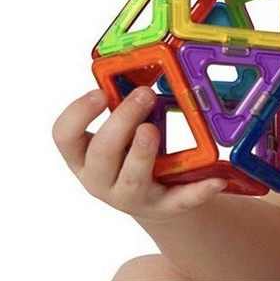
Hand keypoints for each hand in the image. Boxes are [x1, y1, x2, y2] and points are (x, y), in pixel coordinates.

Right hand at [52, 87, 226, 220]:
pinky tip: (215, 180)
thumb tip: (143, 71)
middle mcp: (100, 179)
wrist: (154, 199)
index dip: (78, 113)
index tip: (100, 92)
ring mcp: (129, 198)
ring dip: (142, 153)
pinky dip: (197, 191)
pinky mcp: (162, 208)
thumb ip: (123, 109)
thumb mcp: (121, 132)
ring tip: (152, 129)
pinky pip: (179, 201)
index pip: (64, 136)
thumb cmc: (131, 154)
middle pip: (101, 153)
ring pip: (131, 179)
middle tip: (144, 94)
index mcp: (83, 155)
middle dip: (121, 121)